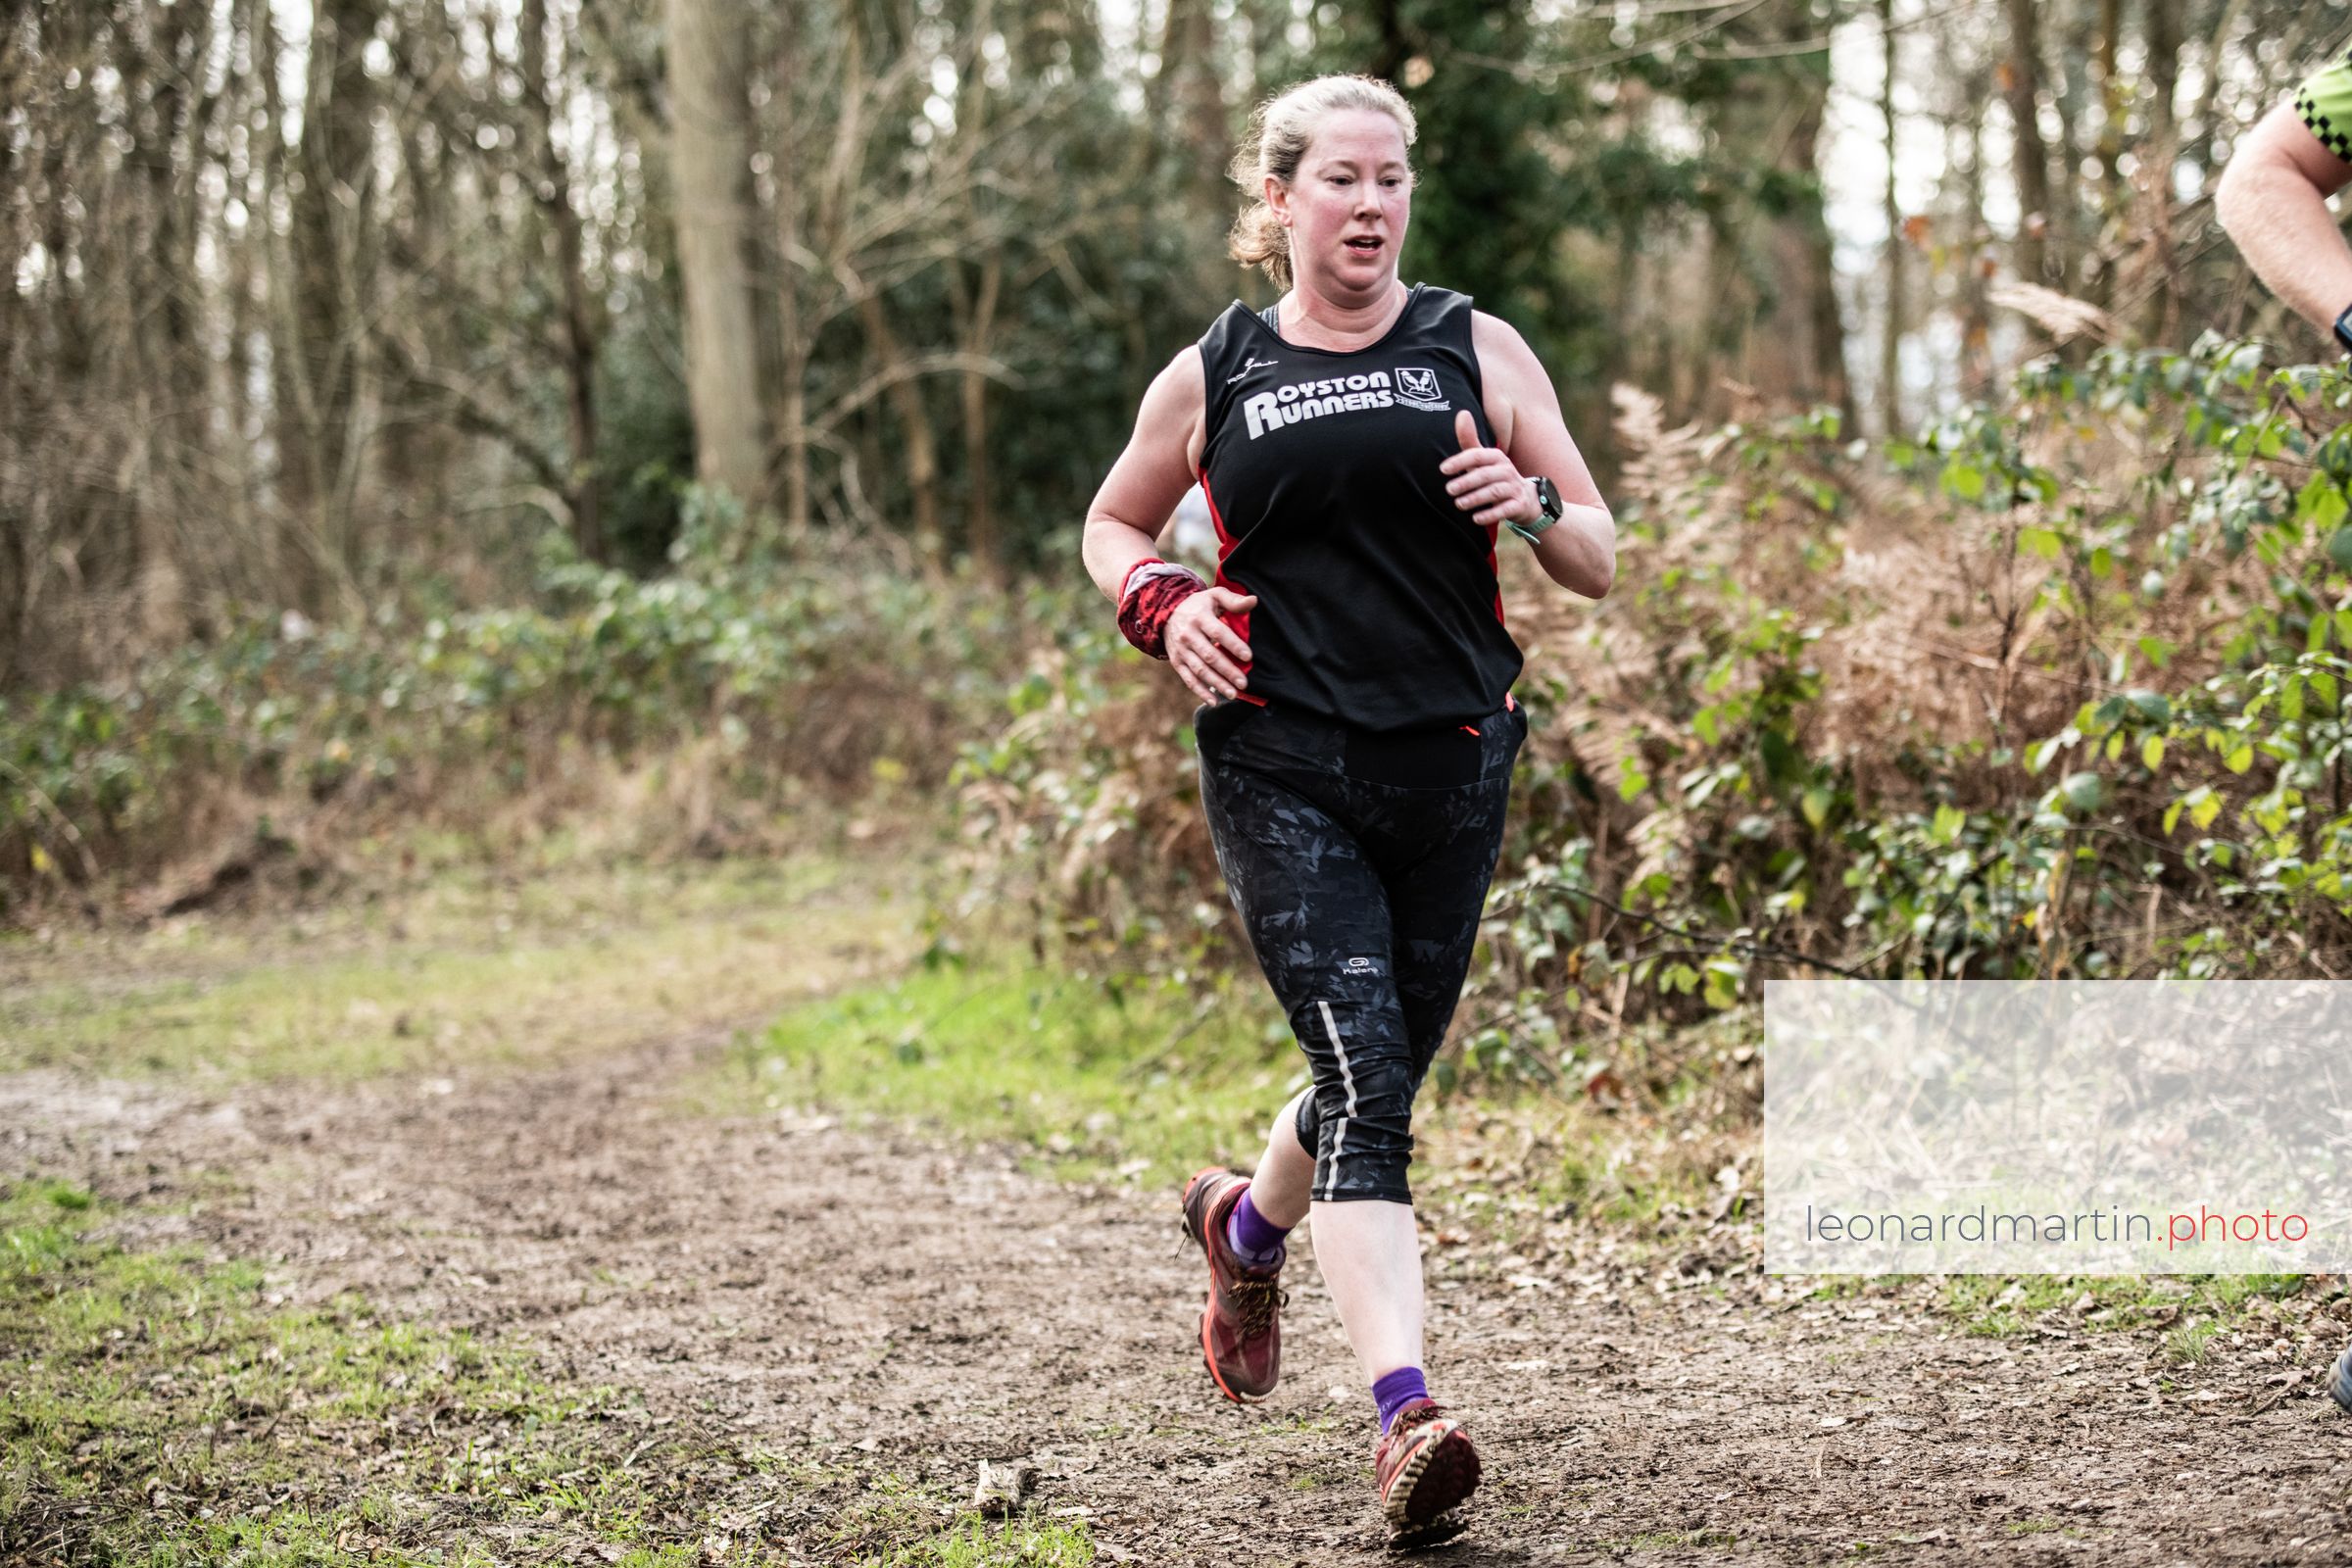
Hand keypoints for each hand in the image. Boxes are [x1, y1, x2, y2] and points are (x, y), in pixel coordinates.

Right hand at [1166, 586, 1255, 704]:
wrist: (1166, 613)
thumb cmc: (1199, 605)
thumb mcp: (1215, 596)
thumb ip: (1234, 600)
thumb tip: (1254, 601)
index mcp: (1200, 617)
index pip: (1218, 633)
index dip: (1233, 645)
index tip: (1248, 657)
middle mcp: (1188, 635)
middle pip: (1210, 656)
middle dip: (1228, 671)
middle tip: (1244, 683)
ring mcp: (1181, 650)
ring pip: (1200, 670)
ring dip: (1217, 684)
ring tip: (1233, 694)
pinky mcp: (1176, 661)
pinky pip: (1188, 679)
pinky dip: (1200, 691)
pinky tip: (1214, 701)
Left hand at [1440, 408, 1534, 528]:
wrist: (1526, 499)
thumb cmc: (1496, 476)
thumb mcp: (1483, 459)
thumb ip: (1469, 441)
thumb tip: (1461, 412)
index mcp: (1496, 457)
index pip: (1477, 455)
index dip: (1460, 461)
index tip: (1443, 469)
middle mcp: (1507, 470)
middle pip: (1485, 475)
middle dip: (1466, 482)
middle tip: (1449, 490)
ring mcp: (1514, 488)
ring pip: (1495, 492)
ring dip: (1475, 498)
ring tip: (1459, 504)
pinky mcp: (1519, 505)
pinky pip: (1505, 510)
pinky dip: (1490, 514)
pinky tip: (1476, 519)